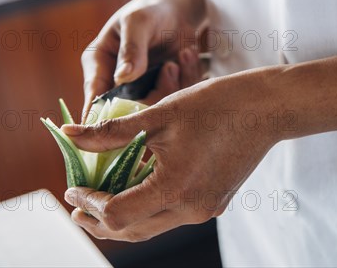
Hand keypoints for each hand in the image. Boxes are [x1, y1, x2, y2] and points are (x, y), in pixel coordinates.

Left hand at [62, 70, 277, 241]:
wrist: (267, 108)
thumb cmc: (216, 105)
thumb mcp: (159, 115)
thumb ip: (111, 133)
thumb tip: (69, 134)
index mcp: (175, 189)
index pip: (117, 214)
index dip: (88, 203)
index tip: (72, 188)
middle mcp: (192, 209)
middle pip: (133, 230)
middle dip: (100, 221)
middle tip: (77, 206)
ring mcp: (206, 209)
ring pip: (153, 225)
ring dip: (124, 216)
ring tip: (102, 198)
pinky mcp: (215, 202)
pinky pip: (173, 214)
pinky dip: (149, 206)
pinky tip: (138, 187)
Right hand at [81, 0, 199, 121]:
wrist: (175, 11)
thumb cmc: (148, 11)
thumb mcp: (137, 22)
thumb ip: (131, 49)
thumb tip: (123, 77)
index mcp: (99, 64)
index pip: (94, 94)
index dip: (99, 115)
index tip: (115, 125)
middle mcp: (118, 83)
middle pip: (130, 108)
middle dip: (156, 90)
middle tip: (171, 66)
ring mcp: (143, 89)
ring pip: (158, 105)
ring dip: (176, 81)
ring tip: (183, 52)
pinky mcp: (166, 89)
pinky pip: (178, 95)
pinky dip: (188, 75)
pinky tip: (188, 52)